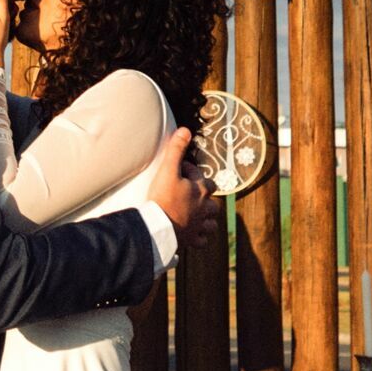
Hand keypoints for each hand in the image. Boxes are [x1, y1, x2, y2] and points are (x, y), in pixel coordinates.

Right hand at [144, 128, 220, 251]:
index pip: (206, 180)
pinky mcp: (191, 240)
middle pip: (213, 203)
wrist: (158, 226)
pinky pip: (201, 240)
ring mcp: (199, 226)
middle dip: (205, 198)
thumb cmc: (163, 197)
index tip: (180, 172)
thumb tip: (185, 130)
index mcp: (201, 191)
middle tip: (189, 194)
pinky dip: (199, 237)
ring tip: (195, 215)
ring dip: (206, 219)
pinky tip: (192, 234)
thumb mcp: (168, 170)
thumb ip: (176, 150)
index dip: (194, 174)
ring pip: (211, 223)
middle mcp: (204, 209)